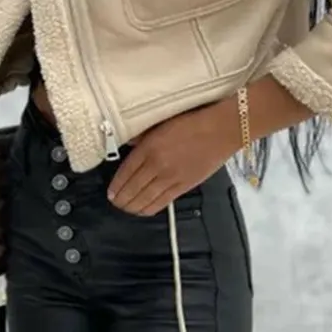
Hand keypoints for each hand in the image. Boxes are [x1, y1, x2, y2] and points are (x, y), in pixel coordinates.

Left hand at [107, 100, 240, 216]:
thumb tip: (129, 144)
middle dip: (121, 200)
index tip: (110, 192)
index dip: (116, 186)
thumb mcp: (161, 122)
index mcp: (149, 147)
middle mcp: (157, 165)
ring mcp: (171, 177)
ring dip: (132, 207)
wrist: (221, 129)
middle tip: (116, 203)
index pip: (125, 172)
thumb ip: (143, 136)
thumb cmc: (193, 121)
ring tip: (127, 208)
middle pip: (132, 189)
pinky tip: (143, 210)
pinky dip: (149, 209)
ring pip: (145, 200)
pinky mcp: (184, 186)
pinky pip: (162, 202)